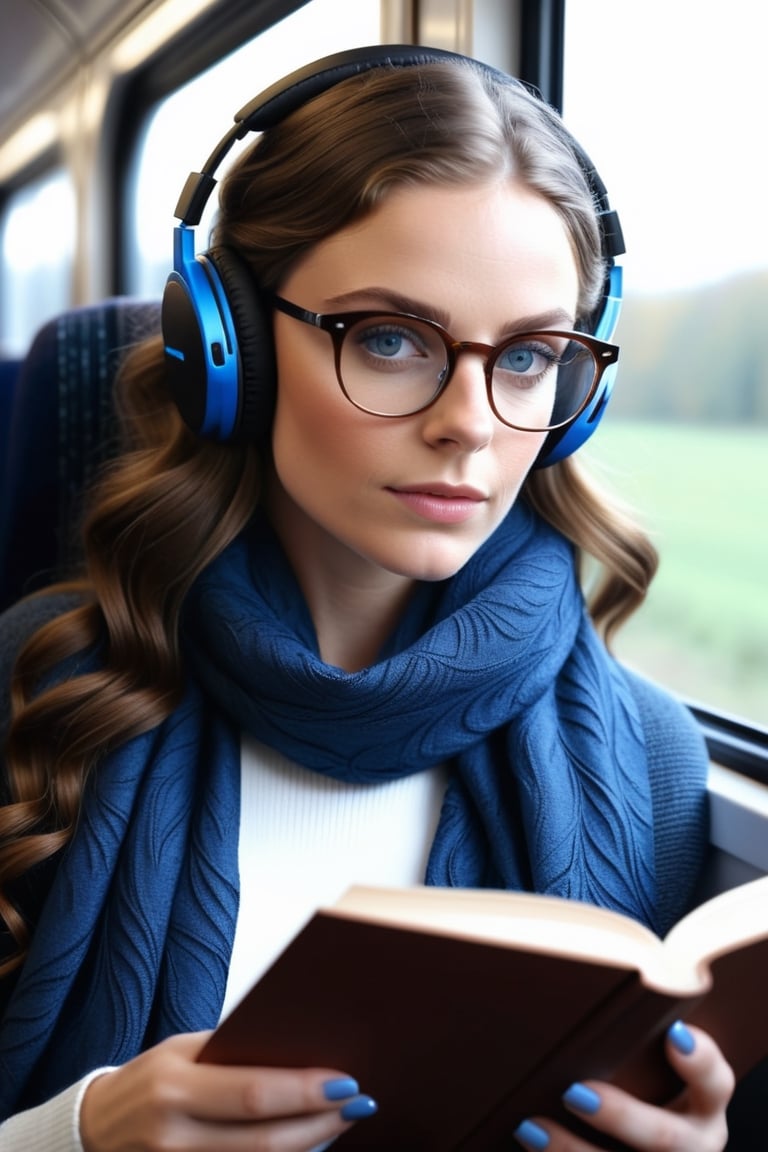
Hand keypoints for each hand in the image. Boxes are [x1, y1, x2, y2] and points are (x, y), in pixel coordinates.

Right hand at [80, 1031, 376, 1151]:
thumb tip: (299, 1047)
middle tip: (359, 1103)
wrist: (94, 1130)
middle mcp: (172, 1135)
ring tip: (340, 1122)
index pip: (252, 1092)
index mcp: (173, 1086)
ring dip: (309, 1146)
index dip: (304, 1091)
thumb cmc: (150, 1080)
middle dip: (320, 1123)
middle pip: (263, 1141)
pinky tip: (307, 1146)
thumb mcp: (181, 1051)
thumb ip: (231, 1051)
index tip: (347, 1081)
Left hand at [513, 1022, 733, 1150]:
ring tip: (532, 1127)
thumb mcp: (657, 1065)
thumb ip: (640, 1036)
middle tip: (574, 1091)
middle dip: (620, 1116)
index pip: (714, 1082)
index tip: (674, 1031)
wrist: (642, 1137)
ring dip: (572, 1150)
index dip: (699, 1059)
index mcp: (706, 1105)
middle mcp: (694, 1145)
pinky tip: (531, 1142)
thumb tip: (595, 982)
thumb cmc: (644, 1078)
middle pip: (664, 1137)